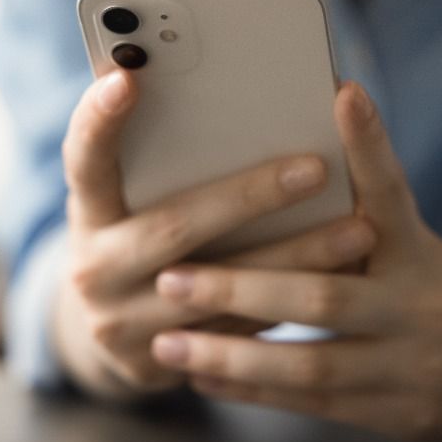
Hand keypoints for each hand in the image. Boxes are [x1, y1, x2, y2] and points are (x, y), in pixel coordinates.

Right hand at [54, 71, 377, 398]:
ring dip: (294, 258)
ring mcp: (122, 323)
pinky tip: (343, 278)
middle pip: (174, 227)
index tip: (128, 77)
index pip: (83, 157)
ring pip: (219, 289)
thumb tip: (239, 90)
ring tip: (358, 230)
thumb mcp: (133, 196)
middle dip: (249, 196)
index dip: (99, 119)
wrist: (113, 331)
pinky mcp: (158, 363)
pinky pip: (238, 330)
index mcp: (88, 210)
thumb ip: (163, 155)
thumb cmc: (139, 233)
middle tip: (315, 169)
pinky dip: (291, 300)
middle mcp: (94, 267)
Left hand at [149, 82, 441, 439]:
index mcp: (419, 248)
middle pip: (325, 295)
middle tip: (174, 276)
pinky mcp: (404, 414)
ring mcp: (416, 365)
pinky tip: (206, 377)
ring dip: (235, 355)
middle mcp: (422, 304)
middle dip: (242, 288)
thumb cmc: (430, 277)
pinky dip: (256, 390)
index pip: (390, 189)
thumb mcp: (409, 238)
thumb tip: (300, 130)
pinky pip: (317, 404)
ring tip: (171, 342)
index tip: (343, 93)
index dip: (369, 143)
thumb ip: (356, 204)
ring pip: (313, 364)